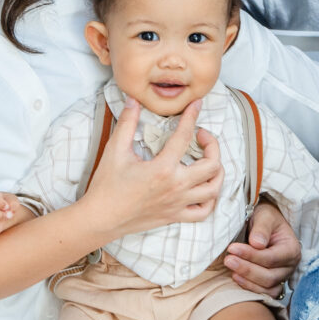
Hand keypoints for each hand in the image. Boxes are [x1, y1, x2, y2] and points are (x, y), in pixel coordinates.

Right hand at [82, 97, 223, 237]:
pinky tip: (204, 187)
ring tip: (210, 160)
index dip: (192, 117)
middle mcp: (176, 187)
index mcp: (162, 169)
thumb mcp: (115, 150)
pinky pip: (203, 212)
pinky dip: (210, 199)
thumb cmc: (106, 186)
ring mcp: (178, 204)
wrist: (101, 219)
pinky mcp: (175, 216)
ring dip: (217, 172)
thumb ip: (127, 123)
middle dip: (212, 145)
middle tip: (201, 136)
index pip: (184, 137)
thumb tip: (133, 100)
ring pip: (213, 189)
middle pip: (211, 165)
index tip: (196, 106)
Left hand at [225, 199, 300, 297]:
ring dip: (247, 281)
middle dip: (247, 270)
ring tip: (230, 270)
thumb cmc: (266, 218)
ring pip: (267, 288)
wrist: (265, 224)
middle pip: (269, 277)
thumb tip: (257, 244)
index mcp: (292, 249)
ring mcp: (282, 277)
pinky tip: (236, 277)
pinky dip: (250, 289)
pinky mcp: (272, 284)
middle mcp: (290, 266)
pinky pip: (264, 294)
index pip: (271, 258)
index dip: (251, 255)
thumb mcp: (265, 216)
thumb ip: (262, 228)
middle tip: (228, 260)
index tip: (232, 248)